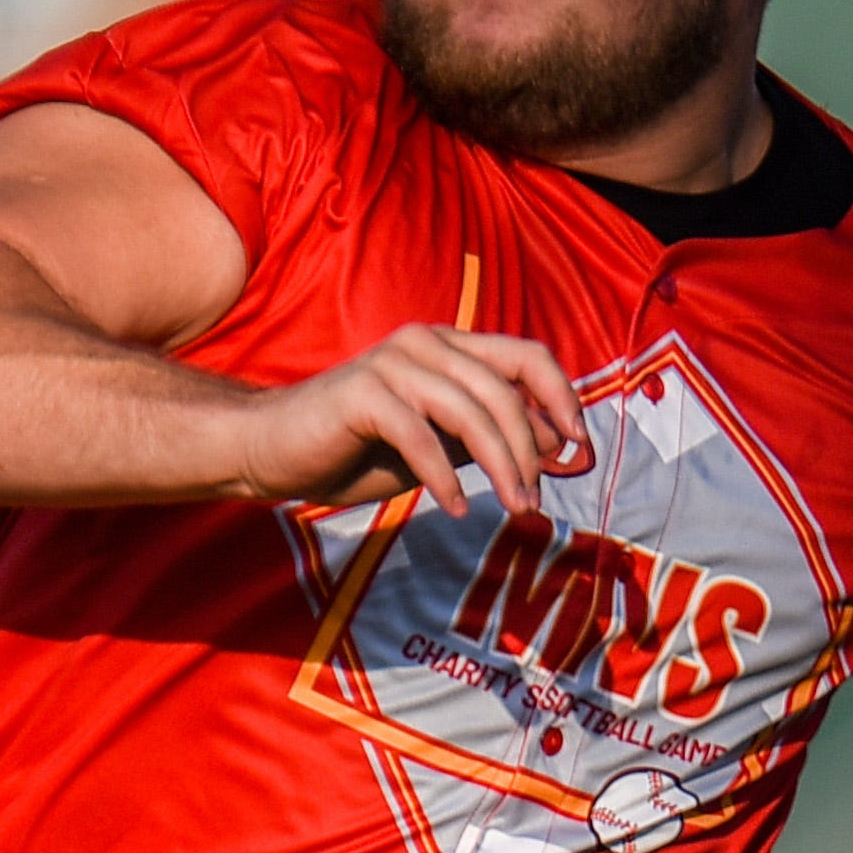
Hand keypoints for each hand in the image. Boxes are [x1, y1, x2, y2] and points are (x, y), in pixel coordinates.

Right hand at [227, 324, 588, 519]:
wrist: (273, 451)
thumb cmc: (357, 449)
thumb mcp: (439, 446)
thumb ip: (487, 436)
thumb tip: (553, 444)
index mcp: (449, 347)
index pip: (528, 357)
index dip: (563, 399)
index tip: (578, 449)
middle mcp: (425, 343)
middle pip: (504, 390)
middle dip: (530, 451)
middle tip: (536, 502)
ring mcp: (392, 363)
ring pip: (470, 411)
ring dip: (500, 466)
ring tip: (512, 509)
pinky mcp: (363, 392)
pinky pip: (421, 435)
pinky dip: (444, 477)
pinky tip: (455, 507)